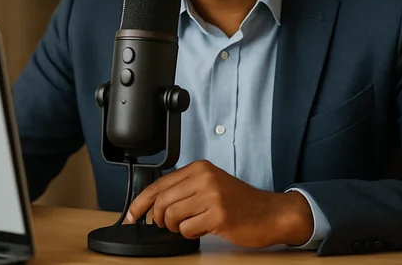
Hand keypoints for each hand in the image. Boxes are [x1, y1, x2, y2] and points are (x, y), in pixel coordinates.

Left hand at [125, 160, 313, 247]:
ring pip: (170, 217)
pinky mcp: (218, 216)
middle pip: (161, 202)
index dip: (140, 202)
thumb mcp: (211, 185)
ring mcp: (212, 196)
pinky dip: (189, 234)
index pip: (158, 184)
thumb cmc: (240, 202)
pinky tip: (202, 229)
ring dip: (175, 227)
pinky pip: (186, 230)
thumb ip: (185, 189)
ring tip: (189, 225)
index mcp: (199, 168)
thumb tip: (151, 205)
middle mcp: (204, 178)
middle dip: (158, 219)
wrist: (270, 213)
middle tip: (166, 225)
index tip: (131, 215)